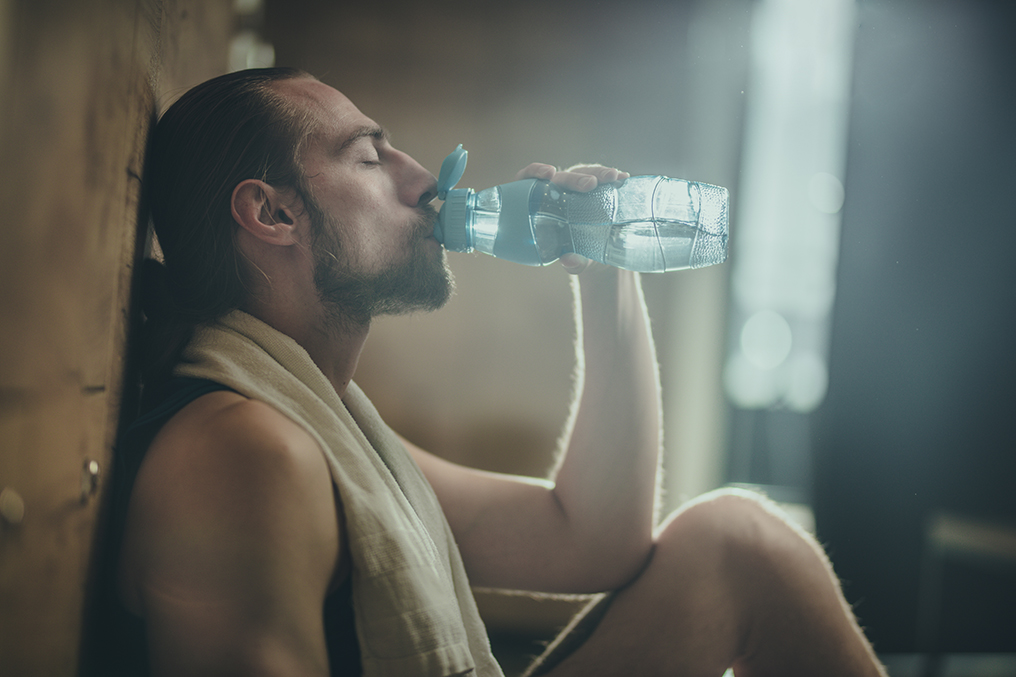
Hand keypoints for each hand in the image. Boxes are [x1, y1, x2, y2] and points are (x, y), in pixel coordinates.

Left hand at [513, 163, 630, 274]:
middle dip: (577, 178)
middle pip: (563, 177)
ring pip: (585, 173)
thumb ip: (572, 262)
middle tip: (591, 184)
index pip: (530, 180)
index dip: (536, 171)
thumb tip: (568, 261)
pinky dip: (613, 179)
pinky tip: (623, 179)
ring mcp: (578, 187)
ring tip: (614, 177)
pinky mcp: (597, 187)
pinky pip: (603, 179)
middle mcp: (559, 190)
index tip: (549, 173)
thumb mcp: (575, 259)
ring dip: (599, 173)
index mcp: (542, 203)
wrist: (597, 253)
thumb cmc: (576, 253)